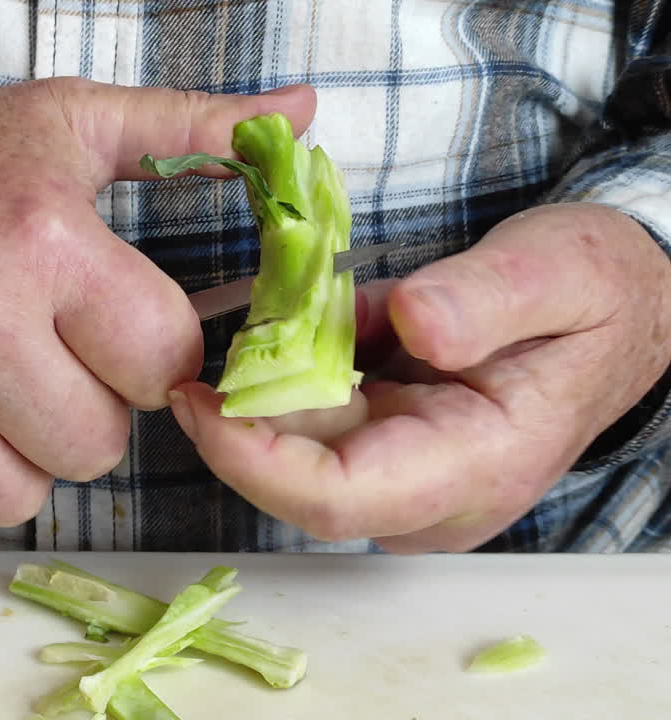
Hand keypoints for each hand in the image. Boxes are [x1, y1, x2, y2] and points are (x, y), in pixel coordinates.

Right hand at [0, 78, 316, 533]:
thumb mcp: (64, 124)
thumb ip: (190, 130)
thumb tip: (301, 115)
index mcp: (42, 241)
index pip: (164, 364)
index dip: (149, 354)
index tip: (112, 331)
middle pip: (100, 446)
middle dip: (86, 407)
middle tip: (40, 353)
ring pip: (24, 497)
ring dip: (17, 454)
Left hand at [170, 202, 670, 551]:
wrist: (619, 312)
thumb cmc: (594, 291)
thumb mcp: (558, 269)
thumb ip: (488, 298)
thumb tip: (414, 320)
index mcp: (478, 464)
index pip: (337, 498)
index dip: (252, 460)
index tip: (198, 397)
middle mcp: (431, 495)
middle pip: (298, 484)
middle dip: (240, 416)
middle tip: (212, 338)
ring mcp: (404, 481)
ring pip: (295, 454)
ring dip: (261, 389)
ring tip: (264, 313)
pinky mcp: (385, 454)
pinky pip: (311, 426)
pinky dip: (286, 375)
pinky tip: (297, 323)